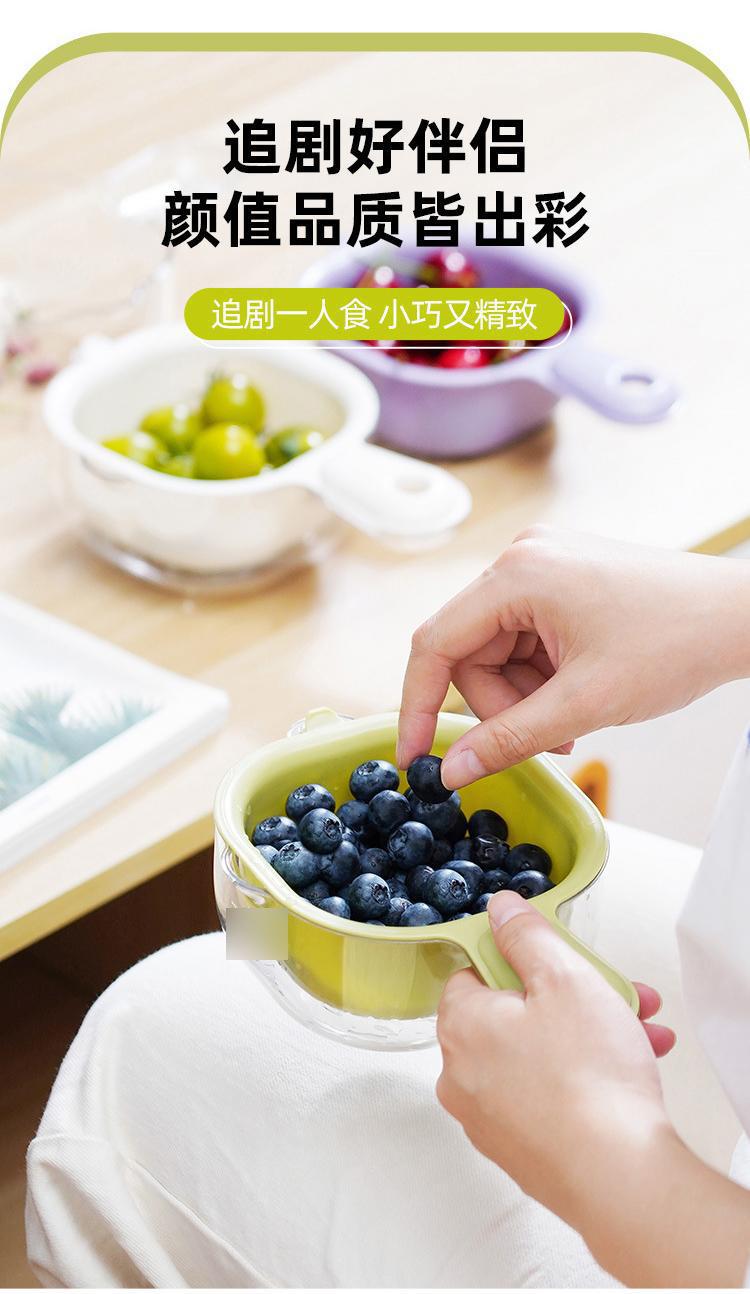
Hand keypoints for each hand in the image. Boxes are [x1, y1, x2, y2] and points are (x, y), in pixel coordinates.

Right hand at [398, 527, 749, 787]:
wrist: (739, 617)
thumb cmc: (676, 643)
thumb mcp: (584, 703)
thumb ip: (508, 739)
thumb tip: (452, 771)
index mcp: (517, 574)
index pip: (435, 643)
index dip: (418, 705)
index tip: (416, 756)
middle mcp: (520, 559)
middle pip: (468, 653)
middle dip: (499, 706)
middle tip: (545, 738)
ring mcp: (542, 565)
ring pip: (496, 652)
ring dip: (524, 696)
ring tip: (573, 719)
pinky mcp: (560, 579)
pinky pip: (523, 639)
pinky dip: (542, 677)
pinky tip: (577, 694)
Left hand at [437, 891, 749, 1287]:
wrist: (615, 1175)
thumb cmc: (587, 1076)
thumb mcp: (563, 978)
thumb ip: (527, 936)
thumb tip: (499, 909)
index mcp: (460, 1025)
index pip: (475, 972)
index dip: (523, 961)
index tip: (561, 963)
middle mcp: (461, 1074)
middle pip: (512, 1014)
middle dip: (572, 998)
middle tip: (616, 996)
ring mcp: (488, 1118)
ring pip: (537, 1055)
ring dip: (588, 1035)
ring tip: (641, 1032)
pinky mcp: (519, 1150)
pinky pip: (546, 1096)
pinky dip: (581, 1078)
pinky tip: (627, 1071)